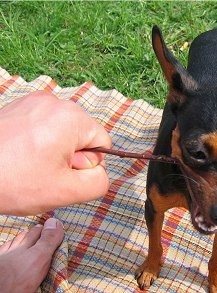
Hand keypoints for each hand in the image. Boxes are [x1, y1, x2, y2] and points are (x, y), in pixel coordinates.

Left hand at [0, 91, 111, 214]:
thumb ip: (98, 182)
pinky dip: (39, 143)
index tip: (61, 173)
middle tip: (44, 172)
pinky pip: (45, 127)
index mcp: (72, 117)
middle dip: (70, 157)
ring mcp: (34, 102)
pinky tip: (21, 156)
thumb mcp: (66, 191)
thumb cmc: (12, 182)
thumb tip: (98, 170)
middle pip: (82, 136)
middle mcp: (55, 101)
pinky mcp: (19, 107)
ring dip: (55, 151)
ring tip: (30, 165)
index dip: (88, 165)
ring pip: (64, 133)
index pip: (102, 143)